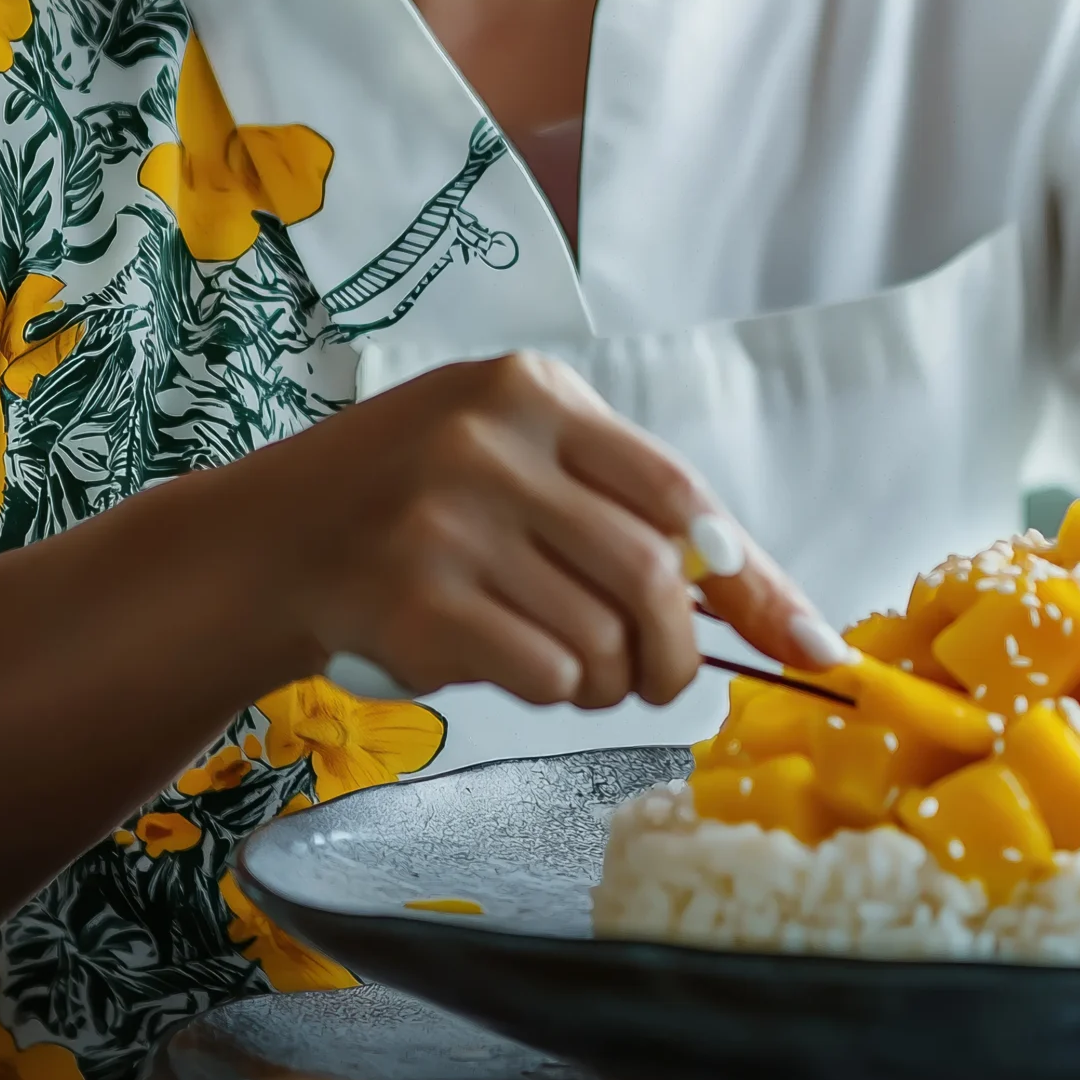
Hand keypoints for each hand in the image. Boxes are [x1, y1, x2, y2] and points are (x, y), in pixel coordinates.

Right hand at [235, 349, 842, 706]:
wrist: (265, 541)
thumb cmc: (414, 503)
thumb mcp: (510, 454)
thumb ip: (618, 505)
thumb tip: (764, 601)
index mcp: (532, 389)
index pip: (677, 491)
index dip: (753, 577)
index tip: (813, 645)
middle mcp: (489, 440)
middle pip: (651, 575)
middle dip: (675, 653)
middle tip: (659, 681)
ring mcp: (445, 517)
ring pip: (600, 637)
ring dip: (604, 680)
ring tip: (561, 663)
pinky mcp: (410, 598)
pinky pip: (542, 674)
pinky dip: (551, 691)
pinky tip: (509, 666)